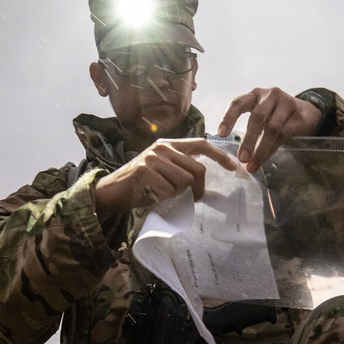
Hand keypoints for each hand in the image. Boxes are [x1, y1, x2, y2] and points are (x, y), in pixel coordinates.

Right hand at [94, 137, 237, 221]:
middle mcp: (162, 148)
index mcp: (169, 145)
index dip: (219, 155)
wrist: (110, 192)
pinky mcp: (145, 172)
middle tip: (193, 199)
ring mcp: (153, 158)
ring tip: (163, 194)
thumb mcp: (163, 173)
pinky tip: (153, 195)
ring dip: (178, 194)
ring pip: (185, 181)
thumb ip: (182, 171)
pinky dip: (165, 198)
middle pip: (197, 168)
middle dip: (199, 188)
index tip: (233, 167)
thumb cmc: (139, 186)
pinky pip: (170, 190)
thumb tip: (207, 185)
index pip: (201, 144)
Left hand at [217, 88, 322, 170]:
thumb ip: (250, 129)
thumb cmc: (276, 116)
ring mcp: (286, 104)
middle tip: (242, 158)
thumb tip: (239, 157)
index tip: (221, 134)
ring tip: (252, 165)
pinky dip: (272, 149)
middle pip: (257, 117)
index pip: (238, 103)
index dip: (228, 118)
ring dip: (260, 149)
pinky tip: (264, 159)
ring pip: (271, 128)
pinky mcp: (298, 116)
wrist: (306, 113)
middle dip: (248, 140)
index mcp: (255, 94)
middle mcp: (270, 95)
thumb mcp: (261, 115)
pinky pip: (283, 135)